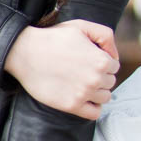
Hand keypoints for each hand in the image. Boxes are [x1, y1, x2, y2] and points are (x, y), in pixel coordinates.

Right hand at [5, 20, 119, 119]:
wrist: (26, 52)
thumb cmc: (53, 37)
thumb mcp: (81, 26)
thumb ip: (105, 36)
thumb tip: (115, 56)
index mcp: (101, 60)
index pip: (114, 66)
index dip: (103, 61)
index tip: (90, 59)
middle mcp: (95, 79)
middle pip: (110, 82)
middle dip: (101, 76)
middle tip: (83, 70)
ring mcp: (84, 94)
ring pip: (105, 98)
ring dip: (97, 91)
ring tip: (82, 83)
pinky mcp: (72, 106)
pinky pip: (94, 113)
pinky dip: (93, 107)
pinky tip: (83, 97)